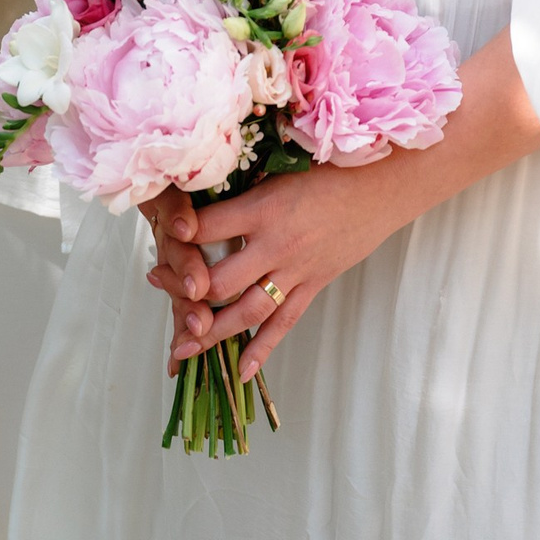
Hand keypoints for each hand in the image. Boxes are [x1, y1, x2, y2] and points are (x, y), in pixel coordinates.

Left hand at [145, 155, 424, 381]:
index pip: (208, 227)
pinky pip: (283, 324)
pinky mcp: (313, 286)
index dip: (180, 232)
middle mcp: (276, 246)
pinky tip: (240, 372)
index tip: (161, 232)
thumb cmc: (331, 167)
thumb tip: (203, 193)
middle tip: (156, 282)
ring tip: (181, 346)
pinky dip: (262, 350)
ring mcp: (296, 271)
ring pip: (246, 312)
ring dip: (211, 332)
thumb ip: (246, 188)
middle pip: (219, 280)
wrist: (383, 186)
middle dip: (183, 287)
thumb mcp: (282, 168)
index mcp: (265, 208)